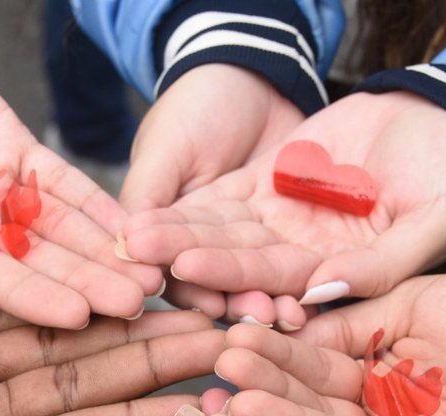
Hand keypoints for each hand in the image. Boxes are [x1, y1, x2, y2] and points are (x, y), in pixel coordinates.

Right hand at [0, 21, 162, 326]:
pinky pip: (66, 185)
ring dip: (106, 252)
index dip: (35, 300)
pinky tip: (138, 225)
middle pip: (40, 268)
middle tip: (138, 302)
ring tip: (152, 271)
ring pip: (62, 232)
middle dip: (88, 284)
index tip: (80, 316)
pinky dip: (101, 205)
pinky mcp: (18, 157)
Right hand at [119, 65, 305, 317]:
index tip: (207, 302)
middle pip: (221, 283)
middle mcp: (207, 243)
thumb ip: (149, 194)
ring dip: (273, 297)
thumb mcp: (168, 146)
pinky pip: (297, 256)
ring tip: (288, 312)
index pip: (172, 268)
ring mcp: (250, 237)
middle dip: (239, 301)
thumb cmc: (199, 102)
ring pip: (260, 275)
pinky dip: (307, 275)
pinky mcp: (288, 227)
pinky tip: (320, 290)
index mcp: (168, 229)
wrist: (256, 70)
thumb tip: (125, 246)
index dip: (190, 288)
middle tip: (257, 315)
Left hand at [122, 91, 445, 327]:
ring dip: (179, 235)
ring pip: (221, 233)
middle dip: (191, 262)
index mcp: (338, 277)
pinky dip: (188, 205)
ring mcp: (280, 222)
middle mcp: (301, 258)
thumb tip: (320, 294)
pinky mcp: (267, 185)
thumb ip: (382, 265)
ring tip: (135, 234)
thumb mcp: (432, 221)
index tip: (191, 276)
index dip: (236, 280)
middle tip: (144, 258)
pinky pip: (222, 198)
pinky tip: (149, 207)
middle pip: (239, 263)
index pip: (282, 285)